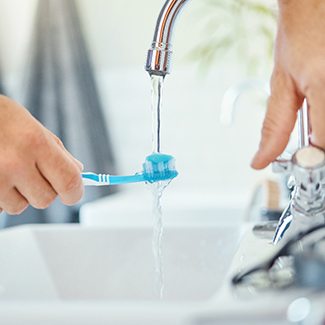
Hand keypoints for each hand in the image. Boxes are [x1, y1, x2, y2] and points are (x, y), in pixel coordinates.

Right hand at [0, 95, 83, 214]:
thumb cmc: (0, 118)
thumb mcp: (33, 126)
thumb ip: (57, 151)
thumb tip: (77, 170)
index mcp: (35, 142)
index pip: (68, 181)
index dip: (75, 192)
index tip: (74, 193)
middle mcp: (14, 162)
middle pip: (45, 199)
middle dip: (44, 190)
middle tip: (34, 173)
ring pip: (20, 206)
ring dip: (20, 194)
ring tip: (9, 171)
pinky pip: (0, 206)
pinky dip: (2, 196)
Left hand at [251, 0, 324, 168]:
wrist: (319, 4)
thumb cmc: (302, 34)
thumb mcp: (281, 84)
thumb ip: (274, 126)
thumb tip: (260, 160)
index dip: (312, 157)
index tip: (303, 158)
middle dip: (322, 142)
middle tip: (312, 126)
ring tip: (318, 104)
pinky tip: (323, 100)